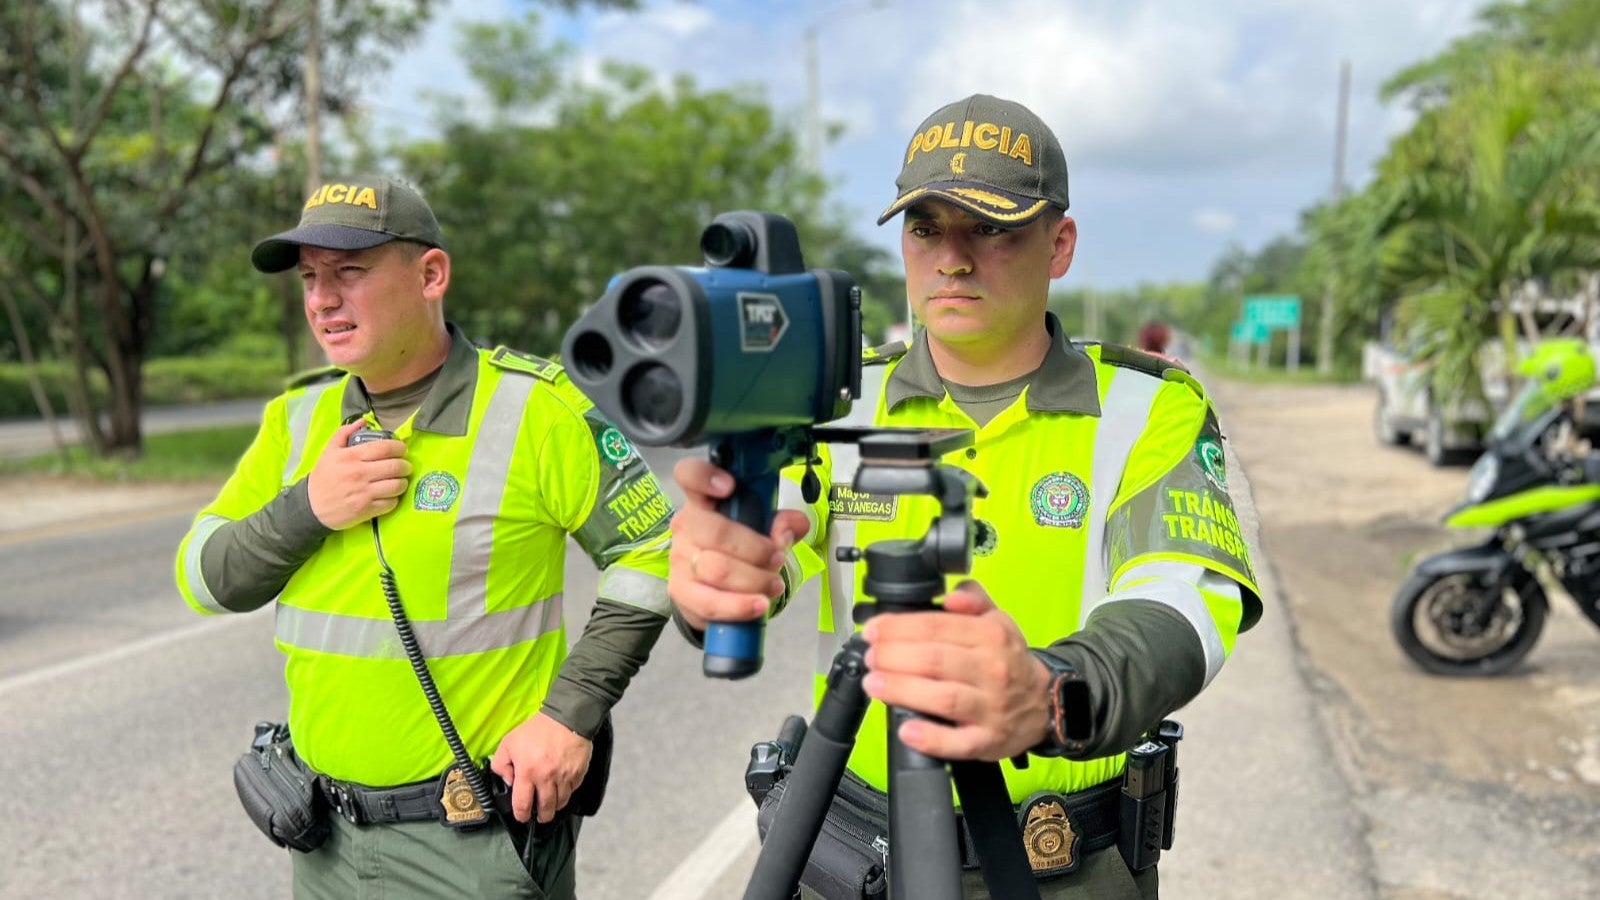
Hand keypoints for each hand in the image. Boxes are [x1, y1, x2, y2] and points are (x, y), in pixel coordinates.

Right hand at [306, 421, 411, 529]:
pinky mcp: (367, 510)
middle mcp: (360, 473)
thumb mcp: (329, 451)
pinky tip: (390, 495)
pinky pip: (391, 503)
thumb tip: (363, 420)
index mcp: (351, 457)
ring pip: (397, 485)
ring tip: (399, 480)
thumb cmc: (323, 477)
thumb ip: (344, 433)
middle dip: (406, 465)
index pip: (385, 448)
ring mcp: (364, 493)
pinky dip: (394, 499)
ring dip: (403, 482)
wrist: (312, 506)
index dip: (399, 447)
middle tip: (405, 466)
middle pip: (396, 466)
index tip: (401, 449)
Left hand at [490, 713, 591, 823]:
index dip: (521, 815)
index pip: (523, 805)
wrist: (566, 717)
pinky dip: (567, 793)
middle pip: (545, 809)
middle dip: (541, 816)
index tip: (522, 817)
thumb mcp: (509, 742)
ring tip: (551, 806)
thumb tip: (508, 782)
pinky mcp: (578, 773)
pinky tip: (562, 789)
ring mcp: (564, 777)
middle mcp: (546, 779)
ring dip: (555, 807)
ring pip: (561, 803)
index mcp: (527, 772)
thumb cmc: (537, 729)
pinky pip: (572, 791)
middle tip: (539, 816)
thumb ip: (500, 764)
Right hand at [667, 458, 810, 630]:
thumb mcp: (765, 532)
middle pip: (715, 531)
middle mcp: (687, 526)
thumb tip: (790, 526)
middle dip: (755, 549)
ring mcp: (680, 559)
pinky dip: (740, 605)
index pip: (689, 475)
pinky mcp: (680, 591)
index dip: (705, 476)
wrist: (714, 589)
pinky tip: (759, 604)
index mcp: (704, 501)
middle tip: (777, 558)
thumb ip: (783, 525)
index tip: (729, 486)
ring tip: (773, 584)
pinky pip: (711, 601)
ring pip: (716, 569)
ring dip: (754, 579)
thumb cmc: (739, 551)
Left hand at [860, 581, 1052, 760]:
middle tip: (871, 656)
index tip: (873, 631)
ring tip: (875, 683)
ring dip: (902, 690)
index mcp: (992, 637)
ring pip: (942, 699)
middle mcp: (992, 671)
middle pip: (934, 661)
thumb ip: (974, 599)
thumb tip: (953, 594)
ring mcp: (990, 709)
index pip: (936, 627)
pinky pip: (957, 742)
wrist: (1046, 704)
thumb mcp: (998, 621)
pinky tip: (907, 729)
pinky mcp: (987, 741)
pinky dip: (930, 738)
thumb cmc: (1009, 661)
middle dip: (893, 656)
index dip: (898, 627)